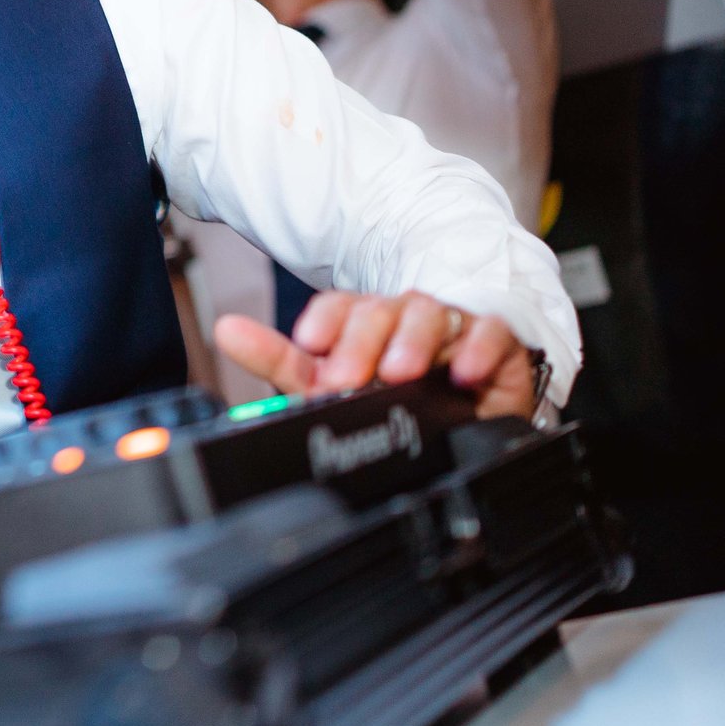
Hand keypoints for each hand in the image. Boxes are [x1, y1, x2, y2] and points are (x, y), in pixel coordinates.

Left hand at [213, 290, 542, 419]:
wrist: (474, 417)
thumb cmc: (402, 396)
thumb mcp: (334, 385)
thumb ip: (281, 362)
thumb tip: (227, 330)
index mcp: (364, 322)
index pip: (340, 307)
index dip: (325, 322)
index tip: (308, 344)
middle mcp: (404, 318)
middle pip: (381, 309)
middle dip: (361, 339)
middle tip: (346, 376)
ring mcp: (451, 329)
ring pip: (430, 313)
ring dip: (412, 339)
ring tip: (398, 370)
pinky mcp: (498, 346)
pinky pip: (492, 334)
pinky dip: (480, 349)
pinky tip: (466, 370)